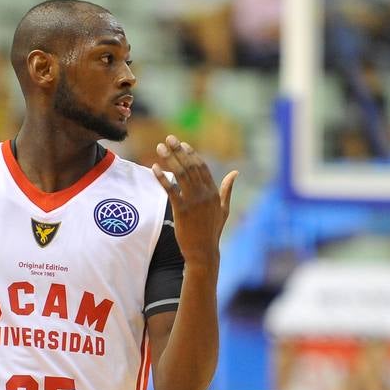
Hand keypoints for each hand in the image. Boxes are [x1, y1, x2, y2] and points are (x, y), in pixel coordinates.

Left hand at [151, 135, 235, 268]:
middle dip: (178, 150)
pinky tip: (154, 167)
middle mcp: (204, 194)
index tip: (182, 144)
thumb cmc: (212, 231)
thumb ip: (227, 189)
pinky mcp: (182, 210)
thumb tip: (235, 172)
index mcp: (213, 192)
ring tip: (160, 147)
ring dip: (169, 158)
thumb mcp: (224, 209)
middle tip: (168, 138)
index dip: (191, 153)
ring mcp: (193, 202)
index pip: (202, 166)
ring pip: (180, 174)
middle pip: (190, 166)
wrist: (203, 252)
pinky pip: (170, 189)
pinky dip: (162, 177)